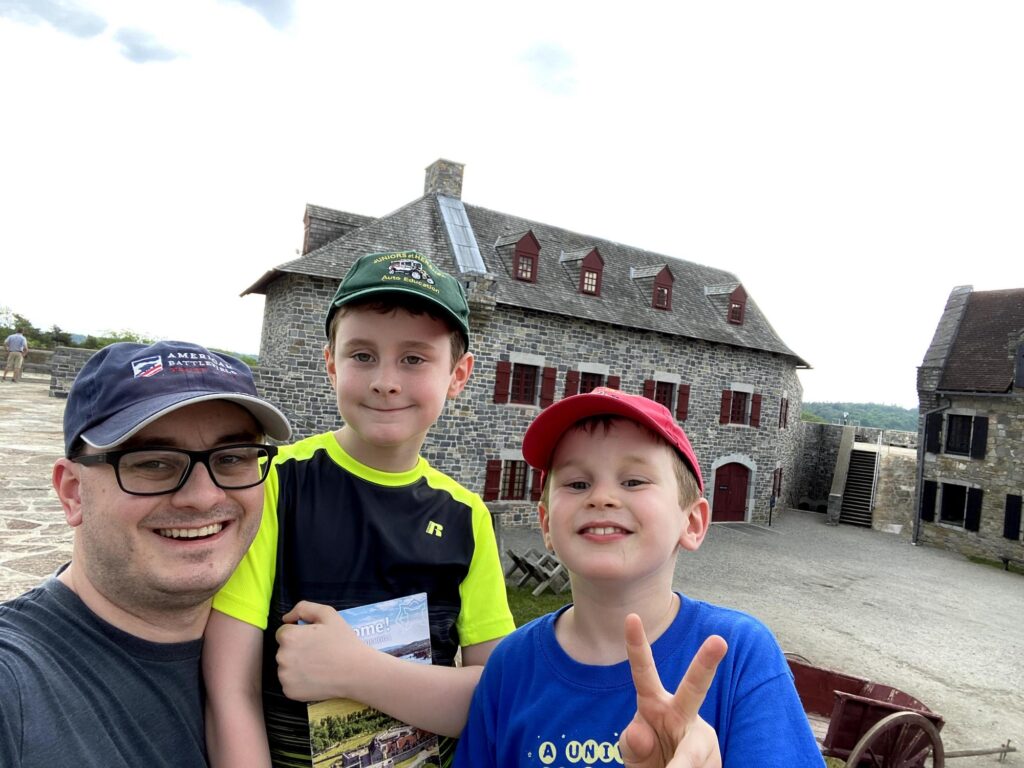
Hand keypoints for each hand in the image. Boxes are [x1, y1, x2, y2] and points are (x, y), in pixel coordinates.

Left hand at [276, 601, 375, 701]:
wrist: (356, 672)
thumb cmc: (343, 641)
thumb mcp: (328, 614)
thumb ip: (304, 608)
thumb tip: (287, 618)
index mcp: (289, 637)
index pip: (284, 633)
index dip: (299, 634)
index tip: (314, 640)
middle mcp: (281, 657)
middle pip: (284, 650)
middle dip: (297, 649)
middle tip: (317, 653)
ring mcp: (285, 677)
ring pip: (286, 667)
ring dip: (296, 665)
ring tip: (317, 666)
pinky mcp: (289, 692)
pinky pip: (290, 683)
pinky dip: (299, 681)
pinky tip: (315, 678)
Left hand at [619, 614, 727, 767]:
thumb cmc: (650, 761)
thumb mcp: (633, 752)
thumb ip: (633, 743)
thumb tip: (639, 731)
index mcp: (655, 704)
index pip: (644, 672)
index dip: (636, 645)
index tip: (631, 616)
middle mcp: (682, 714)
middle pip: (695, 687)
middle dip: (706, 663)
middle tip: (718, 641)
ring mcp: (700, 737)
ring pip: (694, 749)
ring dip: (679, 766)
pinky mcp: (712, 758)